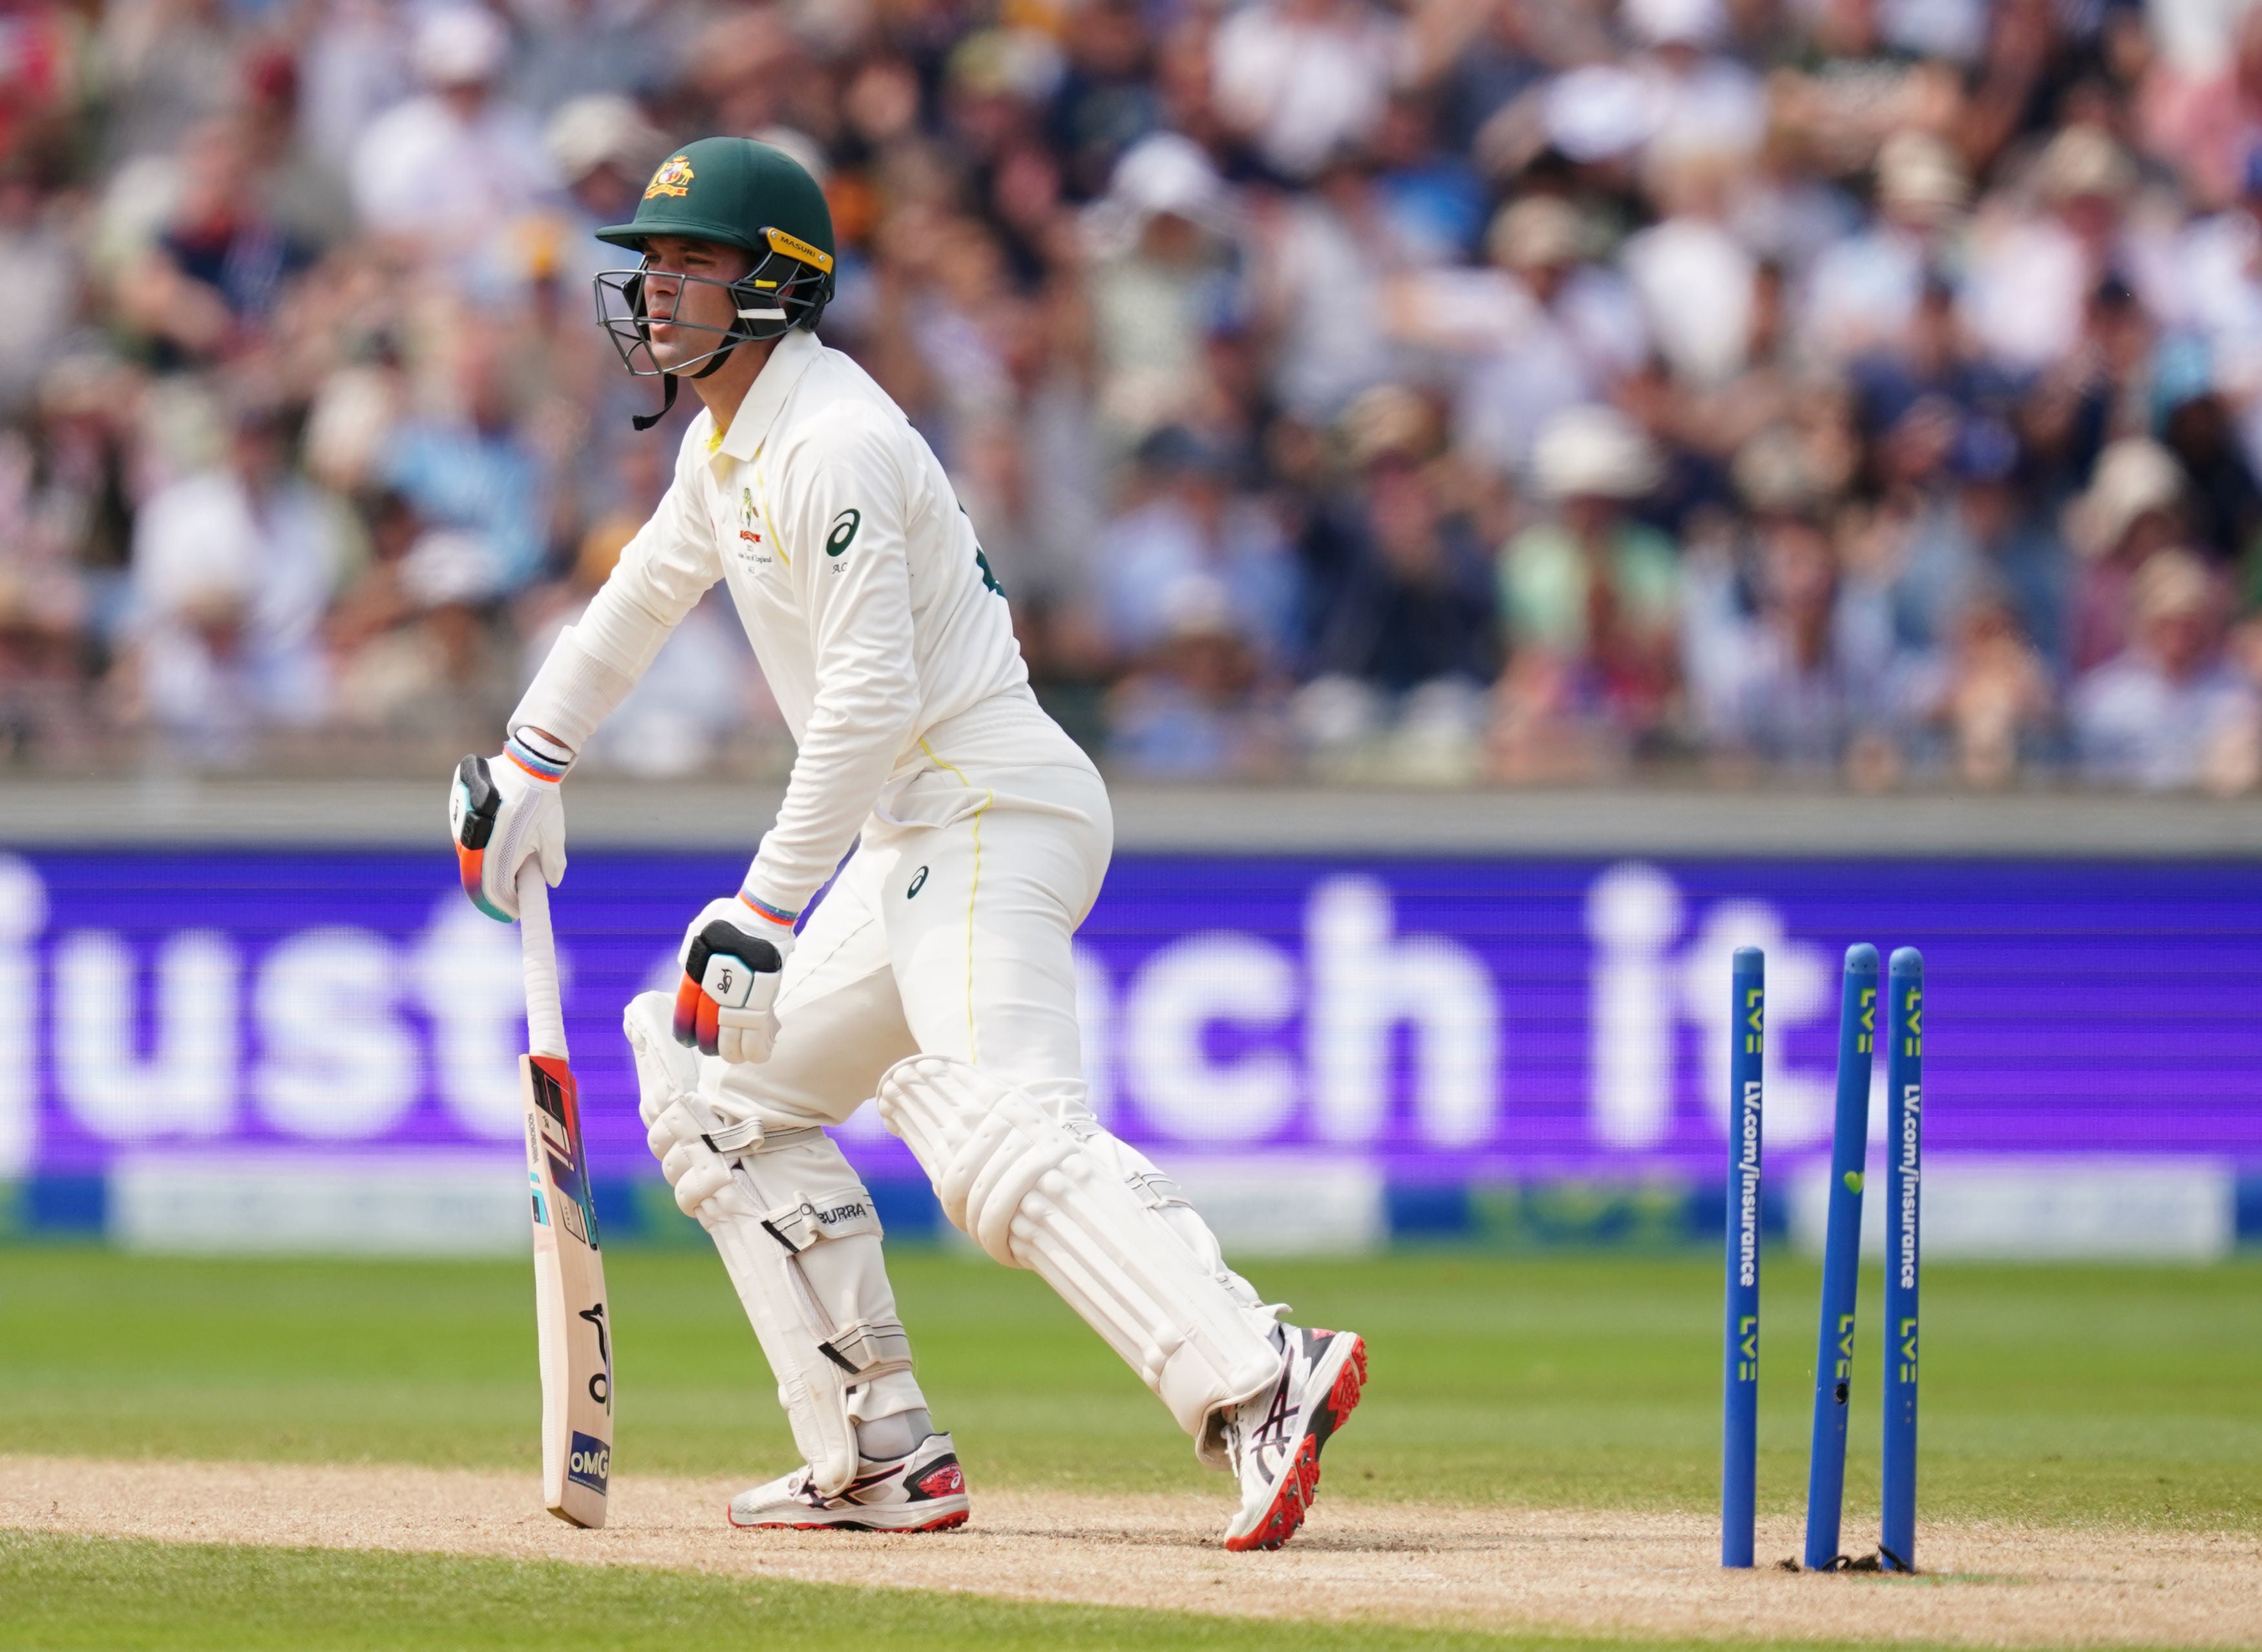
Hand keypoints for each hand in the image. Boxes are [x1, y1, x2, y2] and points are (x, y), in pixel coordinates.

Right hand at [448, 740, 566, 921]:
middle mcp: (478, 838)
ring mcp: (464, 821)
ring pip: (467, 856)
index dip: (502, 904)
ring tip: (502, 875)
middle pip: (477, 876)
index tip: (512, 912)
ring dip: (482, 869)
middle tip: (506, 899)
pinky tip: (490, 851)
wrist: (529, 763)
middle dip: (491, 890)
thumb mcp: (553, 833)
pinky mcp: (458, 806)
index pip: (495, 889)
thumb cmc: (543, 800)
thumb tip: (552, 881)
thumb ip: (552, 861)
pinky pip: (463, 836)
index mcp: (502, 848)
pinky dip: (474, 849)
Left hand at [673, 897, 794, 1063]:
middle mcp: (715, 990)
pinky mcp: (763, 1000)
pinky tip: (757, 1056)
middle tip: (714, 1047)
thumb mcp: (699, 934)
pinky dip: (757, 1050)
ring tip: (736, 1055)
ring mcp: (740, 997)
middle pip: (707, 1032)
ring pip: (732, 1040)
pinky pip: (758, 1035)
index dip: (685, 1029)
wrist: (761, 914)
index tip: (687, 1039)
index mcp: (696, 974)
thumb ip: (692, 955)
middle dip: (710, 1046)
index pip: (685, 1011)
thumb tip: (690, 970)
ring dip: (733, 1053)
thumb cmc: (730, 920)